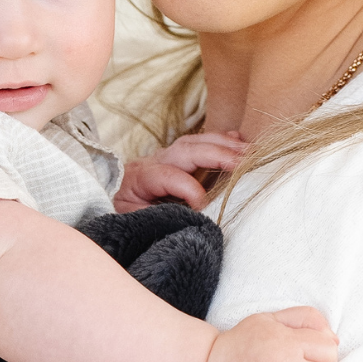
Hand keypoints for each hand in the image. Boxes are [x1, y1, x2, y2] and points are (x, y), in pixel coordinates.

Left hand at [114, 130, 247, 211]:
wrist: (112, 196)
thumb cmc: (125, 212)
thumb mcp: (133, 220)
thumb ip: (157, 218)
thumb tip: (187, 221)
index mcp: (142, 177)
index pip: (168, 175)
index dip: (189, 188)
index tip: (203, 207)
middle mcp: (156, 160)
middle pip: (188, 149)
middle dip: (218, 154)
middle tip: (245, 163)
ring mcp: (167, 155)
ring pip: (196, 141)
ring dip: (224, 144)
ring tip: (249, 152)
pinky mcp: (177, 158)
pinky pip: (200, 143)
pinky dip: (220, 140)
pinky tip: (239, 140)